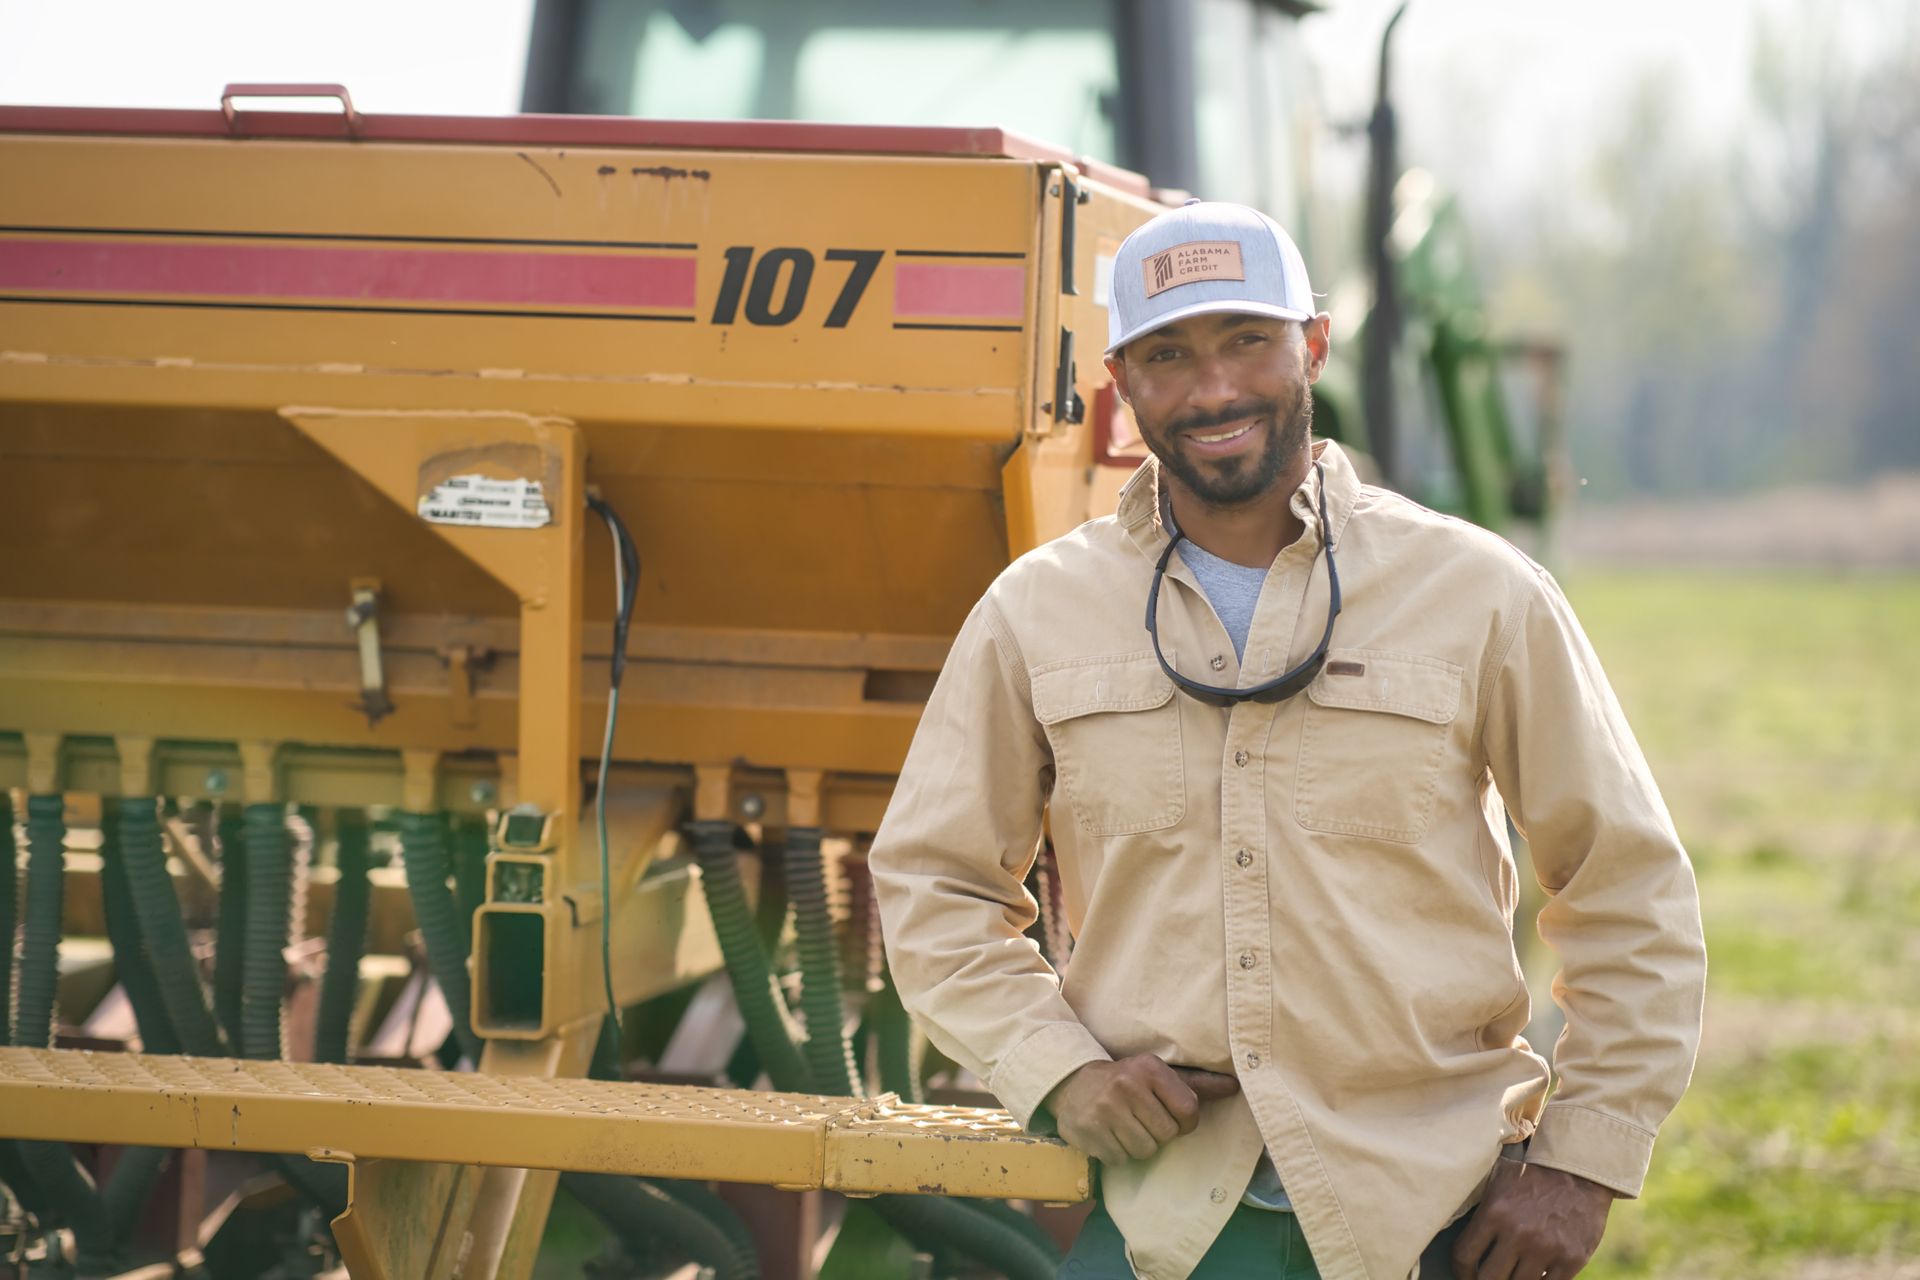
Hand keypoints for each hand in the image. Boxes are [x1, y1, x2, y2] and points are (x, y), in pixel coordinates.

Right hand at [1042, 1055, 1239, 1164]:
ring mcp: (1105, 1109)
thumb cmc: (1127, 1080)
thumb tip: (1235, 1086)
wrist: (1073, 1082)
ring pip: (1145, 1150)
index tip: (1171, 1116)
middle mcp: (1127, 1085)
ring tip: (1125, 1126)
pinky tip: (1109, 1133)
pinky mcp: (1089, 1131)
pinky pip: (1120, 1159)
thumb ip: (1197, 1083)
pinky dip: (1118, 1152)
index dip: (1185, 1122)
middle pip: (1167, 1135)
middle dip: (1158, 1133)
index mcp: (1149, 1069)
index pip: (1189, 1111)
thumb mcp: (1159, 1074)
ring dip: (1138, 1145)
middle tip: (1142, 1119)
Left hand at [1452, 1159, 1614, 1279]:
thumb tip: (1449, 1217)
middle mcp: (1518, 1233)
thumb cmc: (1532, 1176)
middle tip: (1487, 1277)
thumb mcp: (1499, 1179)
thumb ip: (1478, 1203)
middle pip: (1488, 1279)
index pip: (1464, 1256)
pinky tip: (1536, 1275)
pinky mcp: (1571, 1259)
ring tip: (1512, 1274)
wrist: (1580, 1172)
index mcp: (1495, 1212)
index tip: (1465, 1274)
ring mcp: (1546, 1248)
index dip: (1460, 1272)